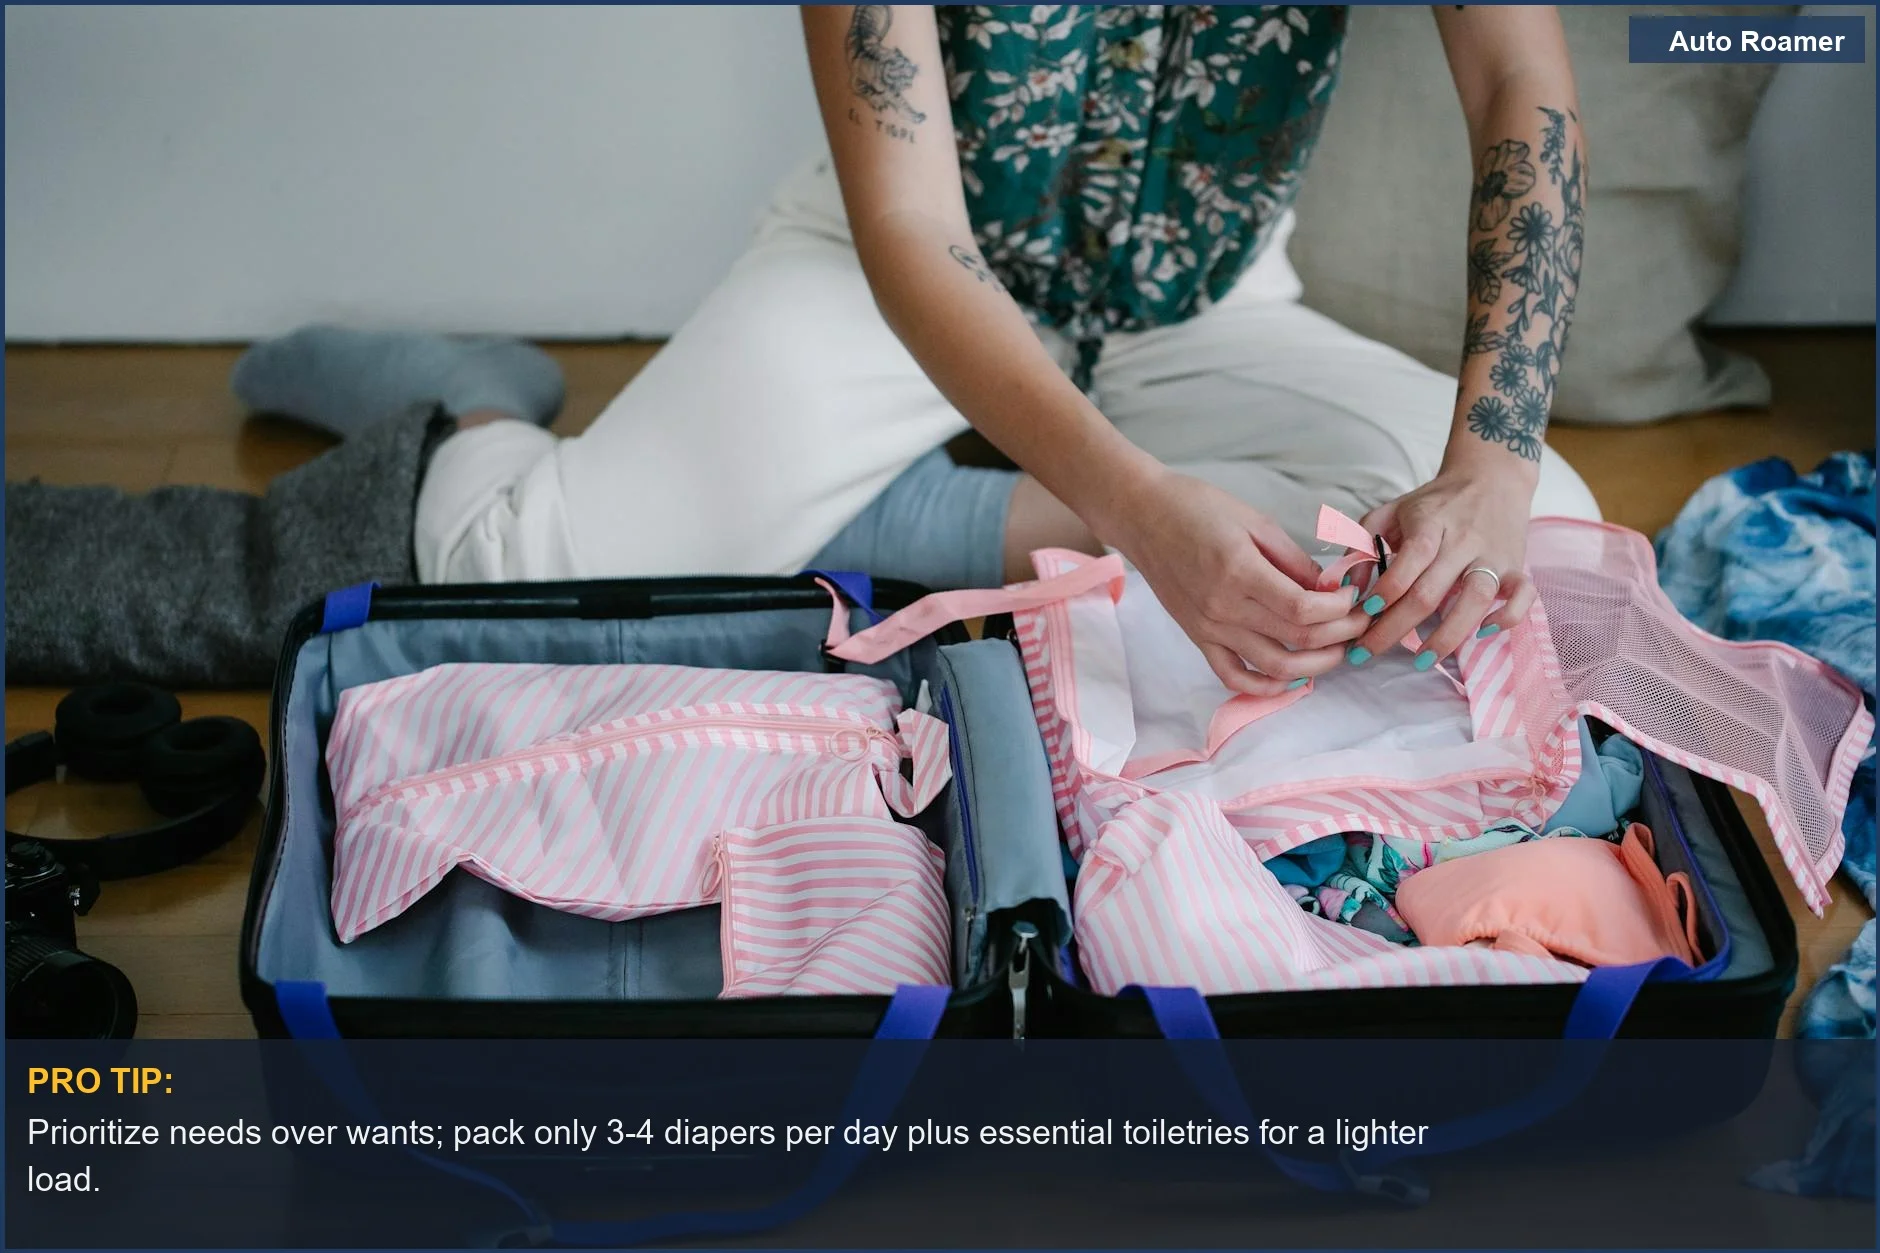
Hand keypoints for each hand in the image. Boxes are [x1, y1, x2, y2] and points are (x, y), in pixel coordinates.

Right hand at [1101, 468, 1368, 695]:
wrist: (1143, 517)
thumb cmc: (1197, 508)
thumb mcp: (1256, 521)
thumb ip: (1294, 560)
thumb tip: (1327, 590)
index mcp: (1240, 572)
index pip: (1303, 609)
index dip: (1339, 609)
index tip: (1353, 597)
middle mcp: (1224, 608)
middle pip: (1297, 639)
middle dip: (1340, 634)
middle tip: (1360, 622)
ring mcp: (1209, 628)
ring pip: (1274, 667)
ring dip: (1315, 666)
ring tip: (1337, 651)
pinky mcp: (1198, 637)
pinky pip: (1233, 676)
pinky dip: (1265, 687)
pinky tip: (1291, 680)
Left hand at [1349, 469, 1536, 667]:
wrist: (1491, 477)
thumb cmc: (1434, 502)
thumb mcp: (1391, 512)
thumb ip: (1362, 543)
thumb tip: (1347, 587)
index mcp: (1431, 523)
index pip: (1410, 560)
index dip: (1387, 589)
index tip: (1365, 613)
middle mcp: (1464, 541)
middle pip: (1431, 591)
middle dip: (1396, 627)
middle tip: (1369, 652)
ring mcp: (1493, 555)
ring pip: (1475, 599)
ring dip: (1448, 635)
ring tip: (1422, 660)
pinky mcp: (1517, 566)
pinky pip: (1523, 595)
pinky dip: (1509, 616)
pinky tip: (1483, 633)